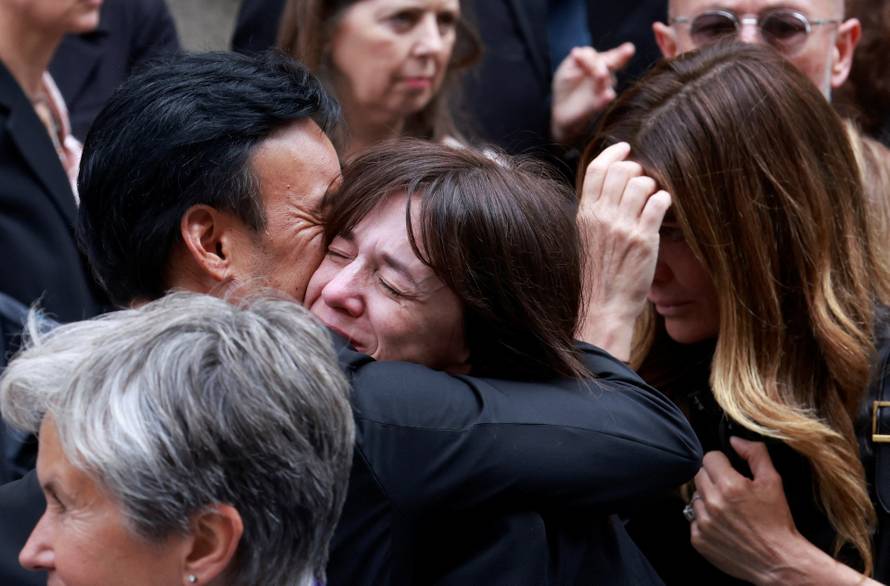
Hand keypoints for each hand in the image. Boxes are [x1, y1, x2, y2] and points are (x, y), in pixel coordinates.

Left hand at [551, 43, 634, 143]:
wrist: (562, 111)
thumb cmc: (566, 86)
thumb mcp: (566, 69)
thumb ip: (576, 60)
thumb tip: (576, 51)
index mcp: (598, 63)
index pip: (603, 53)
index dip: (591, 55)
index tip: (574, 55)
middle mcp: (604, 74)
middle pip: (611, 63)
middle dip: (616, 57)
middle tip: (614, 56)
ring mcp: (602, 89)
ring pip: (607, 81)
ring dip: (604, 78)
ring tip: (601, 74)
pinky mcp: (597, 105)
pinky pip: (603, 101)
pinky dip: (605, 98)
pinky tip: (608, 95)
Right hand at [575, 142, 669, 359]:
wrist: (603, 307)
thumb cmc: (595, 277)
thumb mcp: (585, 240)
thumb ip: (594, 215)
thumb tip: (606, 192)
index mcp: (584, 215)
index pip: (597, 170)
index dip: (613, 153)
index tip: (625, 148)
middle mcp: (601, 217)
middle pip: (621, 171)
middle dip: (636, 168)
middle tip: (643, 178)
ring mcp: (622, 227)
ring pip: (641, 183)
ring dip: (652, 184)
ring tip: (653, 197)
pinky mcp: (644, 239)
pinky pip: (658, 202)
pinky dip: (664, 199)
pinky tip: (664, 205)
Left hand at [691, 438, 810, 584]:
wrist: (778, 561)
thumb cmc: (777, 522)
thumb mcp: (773, 481)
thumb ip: (755, 454)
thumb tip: (736, 440)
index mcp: (730, 485)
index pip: (709, 458)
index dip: (721, 462)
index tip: (730, 470)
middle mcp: (713, 503)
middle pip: (699, 475)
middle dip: (713, 478)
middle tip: (730, 490)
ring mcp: (703, 522)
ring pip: (695, 497)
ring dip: (707, 499)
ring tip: (728, 509)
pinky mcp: (698, 539)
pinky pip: (692, 519)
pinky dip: (704, 520)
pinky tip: (723, 525)